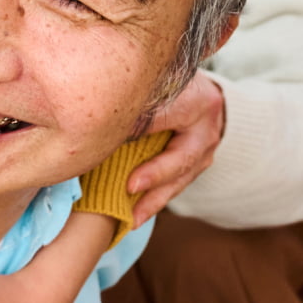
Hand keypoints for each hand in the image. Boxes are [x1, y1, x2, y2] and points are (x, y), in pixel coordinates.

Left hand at [130, 71, 224, 223]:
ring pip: (181, 179)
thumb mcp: (153, 86)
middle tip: (128, 192)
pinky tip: (136, 214)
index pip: (164, 123)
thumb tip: (95, 126)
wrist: (197, 87)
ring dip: (154, 200)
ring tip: (131, 219)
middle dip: (154, 180)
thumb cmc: (168, 83)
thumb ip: (134, 105)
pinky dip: (157, 197)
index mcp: (196, 103)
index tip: (116, 153)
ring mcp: (207, 148)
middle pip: (180, 161)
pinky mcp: (201, 162)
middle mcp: (207, 128)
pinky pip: (178, 183)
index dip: (140, 137)